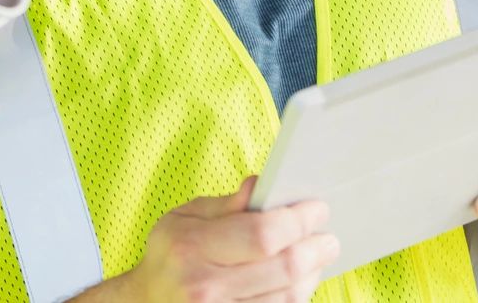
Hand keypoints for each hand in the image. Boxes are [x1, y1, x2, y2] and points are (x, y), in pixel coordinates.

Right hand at [106, 177, 336, 302]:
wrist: (148, 302)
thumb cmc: (170, 255)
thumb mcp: (185, 217)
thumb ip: (227, 204)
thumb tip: (263, 186)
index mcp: (192, 248)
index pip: (262, 234)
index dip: (297, 220)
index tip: (317, 209)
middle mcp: (206, 288)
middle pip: (284, 268)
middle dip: (315, 248)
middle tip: (329, 237)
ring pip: (289, 296)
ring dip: (312, 274)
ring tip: (317, 257)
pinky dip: (296, 295)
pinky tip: (299, 280)